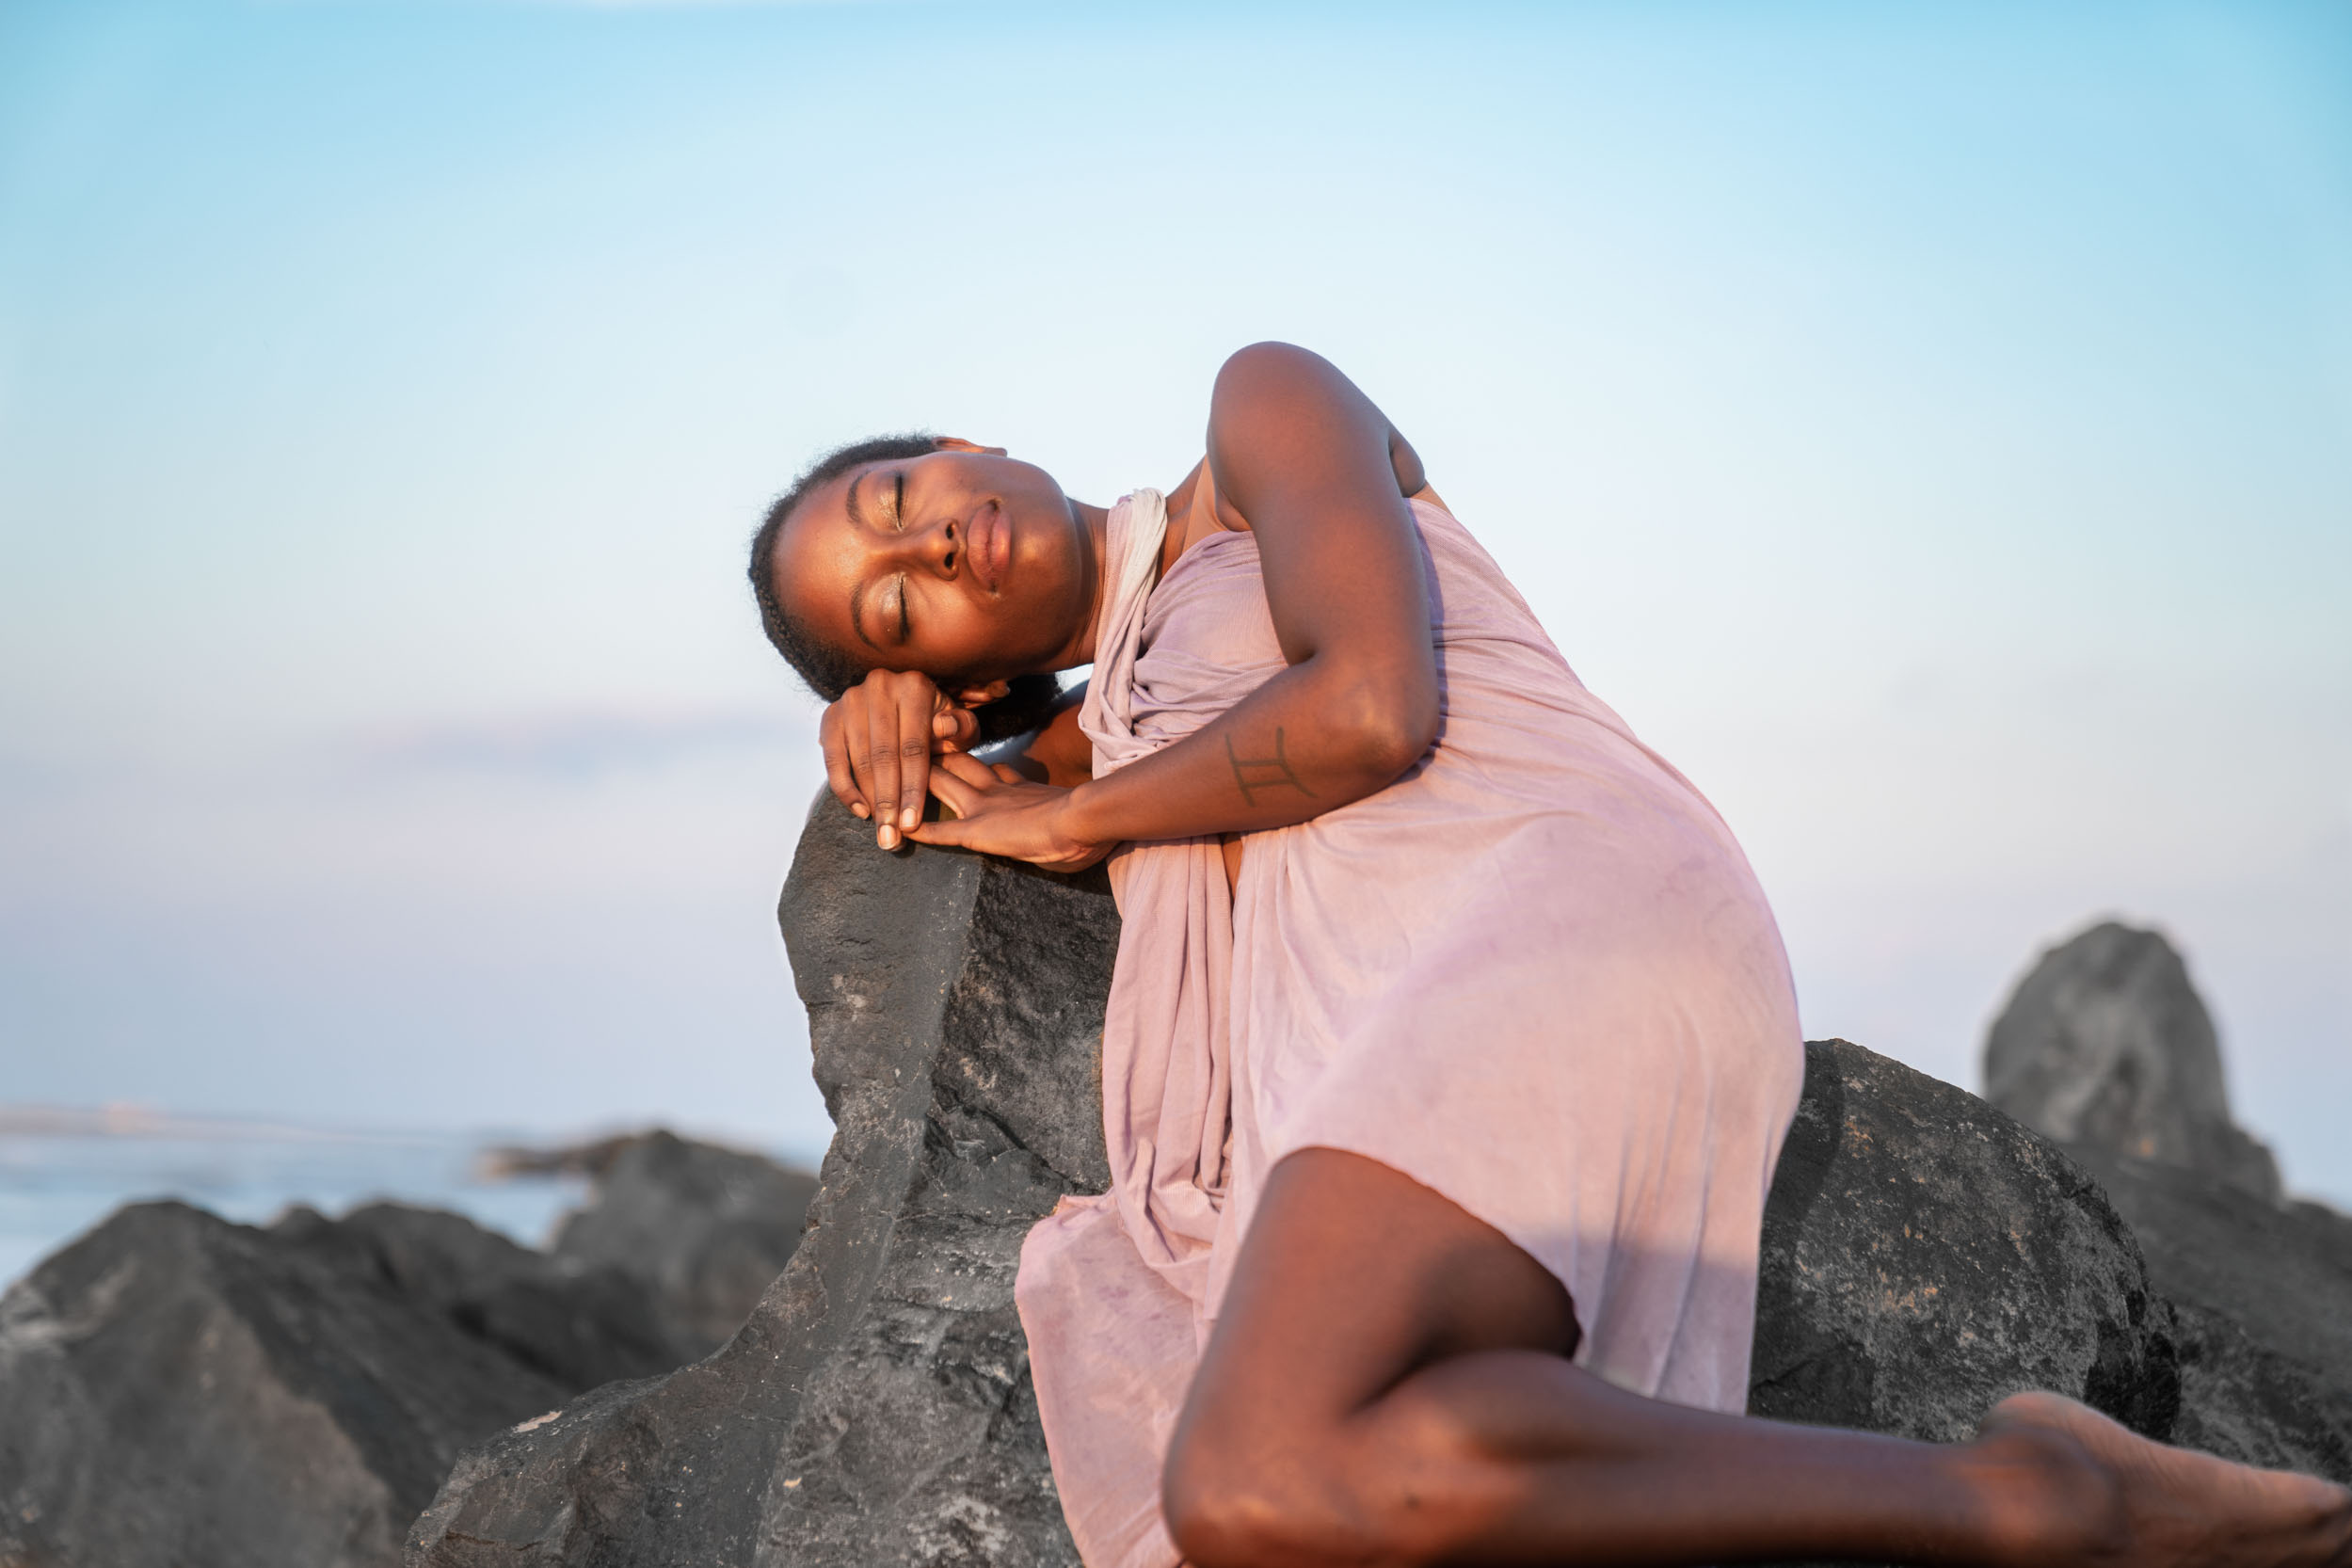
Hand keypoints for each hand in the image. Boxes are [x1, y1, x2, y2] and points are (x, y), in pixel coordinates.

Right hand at [819, 669, 980, 848]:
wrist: (907, 703)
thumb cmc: (940, 723)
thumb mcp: (960, 725)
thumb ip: (961, 727)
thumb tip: (944, 729)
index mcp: (914, 687)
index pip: (913, 747)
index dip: (913, 789)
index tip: (912, 824)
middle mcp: (880, 686)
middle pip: (883, 756)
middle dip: (889, 802)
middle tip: (892, 839)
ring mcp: (851, 699)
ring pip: (859, 760)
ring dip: (870, 801)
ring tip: (882, 832)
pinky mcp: (831, 714)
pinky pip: (832, 759)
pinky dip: (845, 789)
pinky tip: (861, 812)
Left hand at [907, 753, 1111, 871]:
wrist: (1087, 820)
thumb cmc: (1091, 816)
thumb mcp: (1078, 804)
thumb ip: (1072, 798)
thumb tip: (1092, 797)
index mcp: (1019, 787)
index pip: (988, 769)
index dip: (968, 761)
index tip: (952, 748)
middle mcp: (996, 791)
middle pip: (956, 764)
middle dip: (934, 754)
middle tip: (909, 739)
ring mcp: (984, 808)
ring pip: (941, 786)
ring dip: (916, 781)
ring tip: (890, 774)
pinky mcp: (978, 831)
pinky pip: (941, 831)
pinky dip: (920, 830)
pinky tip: (901, 832)